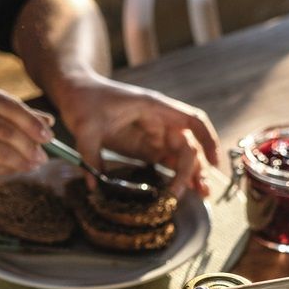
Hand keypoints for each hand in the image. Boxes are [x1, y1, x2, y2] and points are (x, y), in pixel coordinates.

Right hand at [0, 78, 53, 189]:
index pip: (3, 101)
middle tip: (46, 150)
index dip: (29, 117)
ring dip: (22, 158)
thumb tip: (42, 120)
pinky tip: (17, 170)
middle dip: (30, 140)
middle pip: (4, 125)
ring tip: (36, 162)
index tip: (47, 130)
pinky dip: (6, 169)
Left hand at [57, 75, 221, 197]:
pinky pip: (166, 164)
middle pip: (187, 146)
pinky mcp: (145, 148)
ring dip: (191, 176)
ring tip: (200, 196)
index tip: (213, 162)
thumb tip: (95, 186)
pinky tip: (180, 193)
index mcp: (154, 107)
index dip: (208, 140)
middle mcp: (160, 121)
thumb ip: (91, 155)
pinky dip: (176, 178)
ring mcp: (154, 135)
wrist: (76, 92)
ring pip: (181, 157)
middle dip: (192, 170)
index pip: (192, 120)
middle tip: (186, 194)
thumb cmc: (85, 100)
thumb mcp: (85, 126)